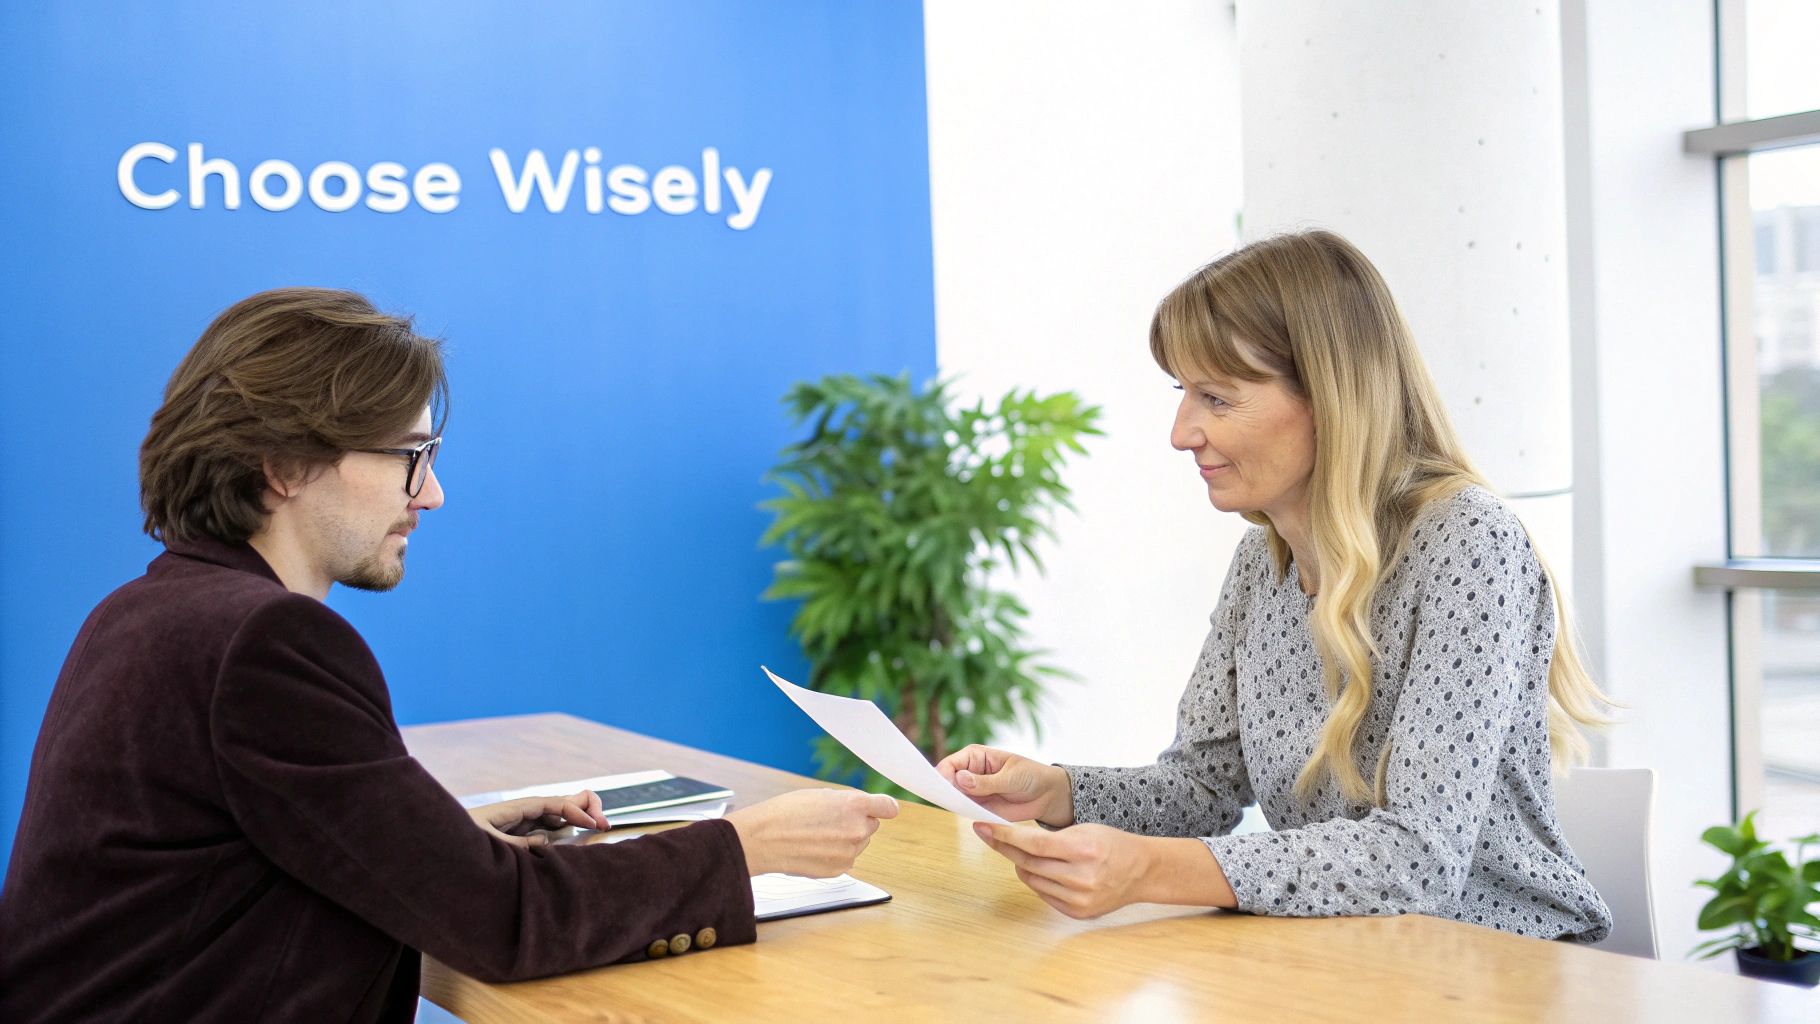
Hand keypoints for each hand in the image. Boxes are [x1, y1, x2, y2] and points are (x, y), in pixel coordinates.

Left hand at [468, 789, 609, 847]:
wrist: (446, 837)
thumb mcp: (489, 844)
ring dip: (581, 817)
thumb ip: (517, 845)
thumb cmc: (464, 837)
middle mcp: (527, 810)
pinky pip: (553, 825)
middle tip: (604, 825)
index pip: (558, 804)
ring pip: (562, 813)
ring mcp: (527, 819)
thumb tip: (545, 842)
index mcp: (520, 807)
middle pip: (565, 801)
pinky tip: (578, 835)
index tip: (596, 826)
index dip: (579, 813)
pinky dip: (569, 827)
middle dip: (587, 809)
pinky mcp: (524, 829)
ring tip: (599, 828)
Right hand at [725, 788, 898, 877]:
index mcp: (855, 805)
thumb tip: (863, 809)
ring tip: (818, 834)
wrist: (765, 839)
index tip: (883, 809)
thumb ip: (848, 802)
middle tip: (831, 821)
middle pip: (871, 826)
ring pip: (859, 843)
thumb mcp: (822, 795)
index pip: (888, 807)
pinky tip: (815, 848)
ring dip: (846, 839)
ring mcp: (850, 852)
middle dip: (857, 822)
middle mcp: (857, 829)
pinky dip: (836, 854)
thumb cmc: (787, 812)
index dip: (884, 808)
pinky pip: (846, 859)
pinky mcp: (840, 869)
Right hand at [935, 744, 1073, 825]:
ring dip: (951, 802)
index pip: (951, 763)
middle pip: (948, 780)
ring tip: (954, 806)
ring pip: (954, 796)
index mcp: (975, 756)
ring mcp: (973, 791)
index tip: (942, 786)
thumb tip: (959, 779)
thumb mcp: (1011, 777)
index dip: (943, 774)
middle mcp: (970, 772)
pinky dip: (962, 812)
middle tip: (942, 799)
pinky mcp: (979, 806)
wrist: (1047, 795)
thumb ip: (986, 781)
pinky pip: (965, 810)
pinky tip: (964, 814)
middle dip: (943, 789)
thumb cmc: (1031, 776)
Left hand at [972, 821, 1153, 918]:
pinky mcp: (1077, 913)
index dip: (1004, 836)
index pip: (1032, 844)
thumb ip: (1050, 838)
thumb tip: (1011, 840)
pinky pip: (1043, 894)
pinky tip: (1043, 870)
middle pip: (1028, 863)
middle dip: (1004, 848)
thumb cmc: (1112, 844)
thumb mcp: (1084, 830)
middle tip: (988, 834)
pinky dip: (1037, 881)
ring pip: (1032, 880)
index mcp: (1083, 850)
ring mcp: (1079, 899)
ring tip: (1023, 853)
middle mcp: (1081, 877)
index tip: (983, 827)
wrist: (1142, 871)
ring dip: (1021, 865)